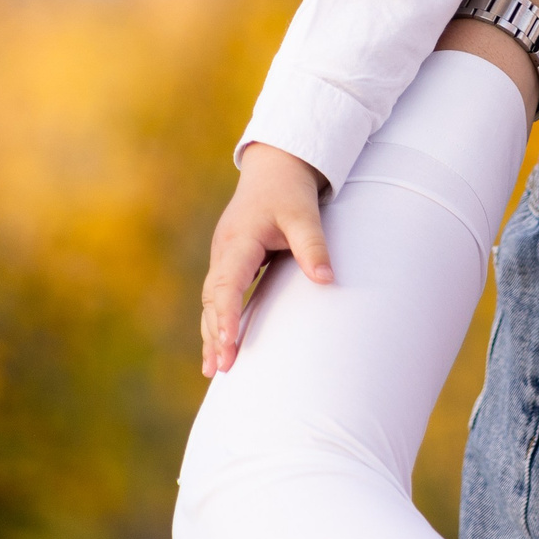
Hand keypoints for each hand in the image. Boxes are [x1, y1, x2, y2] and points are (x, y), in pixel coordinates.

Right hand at [200, 142, 328, 375]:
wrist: (276, 168)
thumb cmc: (289, 191)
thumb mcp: (304, 214)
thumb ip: (313, 246)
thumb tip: (327, 281)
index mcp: (238, 241)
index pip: (226, 284)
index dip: (225, 315)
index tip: (227, 343)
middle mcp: (224, 252)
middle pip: (212, 299)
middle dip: (214, 334)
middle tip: (222, 368)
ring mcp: (224, 258)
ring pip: (211, 301)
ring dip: (211, 334)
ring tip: (214, 370)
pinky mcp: (231, 263)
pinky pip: (220, 297)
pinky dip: (218, 322)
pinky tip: (220, 347)